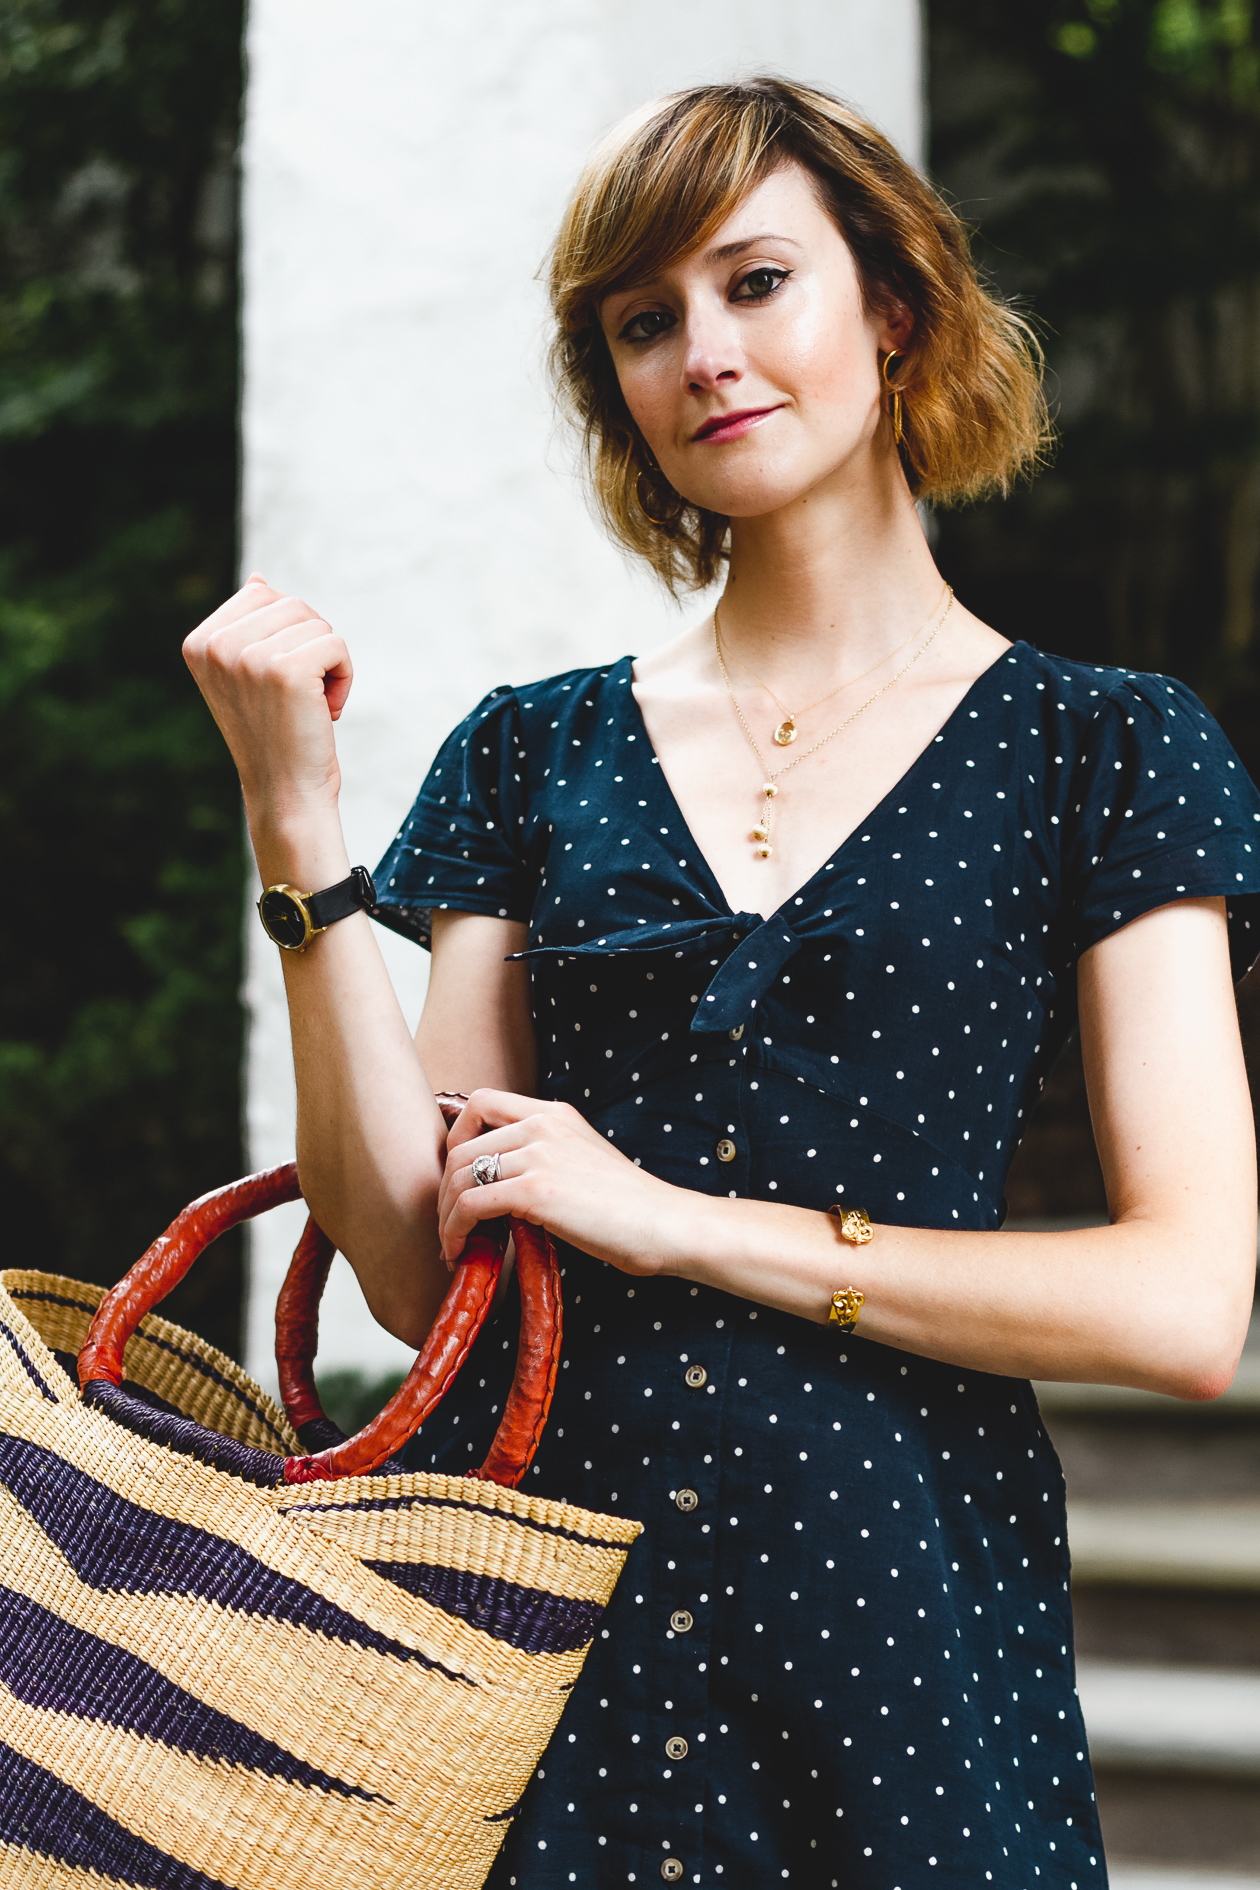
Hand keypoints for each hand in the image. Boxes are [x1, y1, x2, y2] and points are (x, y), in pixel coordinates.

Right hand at [182, 574, 351, 830]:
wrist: (285, 792)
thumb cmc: (275, 734)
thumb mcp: (249, 676)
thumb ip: (249, 626)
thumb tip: (258, 580)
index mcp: (199, 642)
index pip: (263, 594)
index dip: (286, 636)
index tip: (275, 682)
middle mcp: (215, 646)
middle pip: (293, 605)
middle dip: (309, 647)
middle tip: (296, 697)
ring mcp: (247, 657)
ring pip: (317, 624)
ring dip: (328, 665)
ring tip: (308, 705)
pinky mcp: (285, 670)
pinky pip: (336, 645)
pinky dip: (344, 677)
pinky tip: (326, 711)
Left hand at [439, 1089, 685, 1275]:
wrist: (665, 1224)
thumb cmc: (630, 1207)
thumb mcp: (584, 1160)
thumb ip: (546, 1157)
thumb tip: (503, 1187)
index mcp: (555, 1113)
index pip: (482, 1102)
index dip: (458, 1137)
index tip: (459, 1176)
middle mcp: (543, 1123)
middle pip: (462, 1144)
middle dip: (445, 1187)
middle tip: (449, 1221)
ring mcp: (538, 1153)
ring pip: (460, 1176)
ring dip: (445, 1214)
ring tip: (451, 1242)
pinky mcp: (534, 1189)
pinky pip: (469, 1204)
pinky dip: (454, 1230)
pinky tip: (460, 1250)